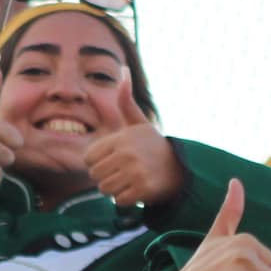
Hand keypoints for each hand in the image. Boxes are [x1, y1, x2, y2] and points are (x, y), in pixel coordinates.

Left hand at [82, 68, 182, 206]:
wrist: (182, 168)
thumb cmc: (154, 146)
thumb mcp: (139, 122)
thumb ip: (126, 102)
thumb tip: (123, 69)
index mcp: (121, 137)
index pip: (89, 158)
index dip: (97, 162)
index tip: (113, 161)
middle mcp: (127, 153)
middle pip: (96, 175)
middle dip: (106, 177)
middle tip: (122, 174)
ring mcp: (135, 172)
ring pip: (106, 189)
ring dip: (115, 189)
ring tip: (129, 181)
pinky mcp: (143, 189)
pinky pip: (120, 200)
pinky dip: (127, 199)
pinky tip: (137, 190)